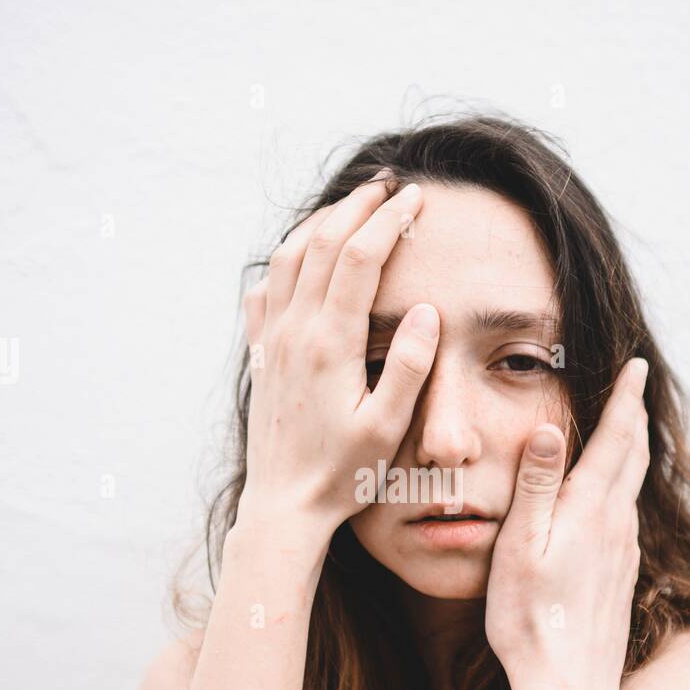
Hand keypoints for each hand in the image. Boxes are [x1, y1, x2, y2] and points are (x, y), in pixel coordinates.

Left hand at [237, 177, 440, 535]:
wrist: (284, 505)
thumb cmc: (342, 474)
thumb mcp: (388, 427)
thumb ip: (411, 367)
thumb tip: (427, 310)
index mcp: (331, 343)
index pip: (360, 258)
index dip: (389, 220)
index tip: (415, 199)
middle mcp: (295, 331)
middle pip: (323, 242)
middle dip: (358, 206)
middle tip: (389, 185)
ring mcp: (273, 340)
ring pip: (289, 256)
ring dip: (322, 222)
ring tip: (352, 206)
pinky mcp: (262, 355)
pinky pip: (264, 288)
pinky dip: (286, 258)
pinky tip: (300, 256)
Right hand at [484, 358, 649, 689]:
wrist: (568, 689)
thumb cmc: (531, 621)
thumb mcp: (519, 548)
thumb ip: (534, 487)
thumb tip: (546, 427)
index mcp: (591, 510)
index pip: (616, 438)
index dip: (624, 397)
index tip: (633, 364)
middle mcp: (617, 527)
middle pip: (633, 457)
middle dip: (633, 416)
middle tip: (632, 385)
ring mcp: (623, 554)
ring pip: (632, 488)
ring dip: (630, 452)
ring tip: (624, 431)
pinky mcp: (622, 578)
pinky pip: (627, 518)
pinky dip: (622, 489)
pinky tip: (611, 501)